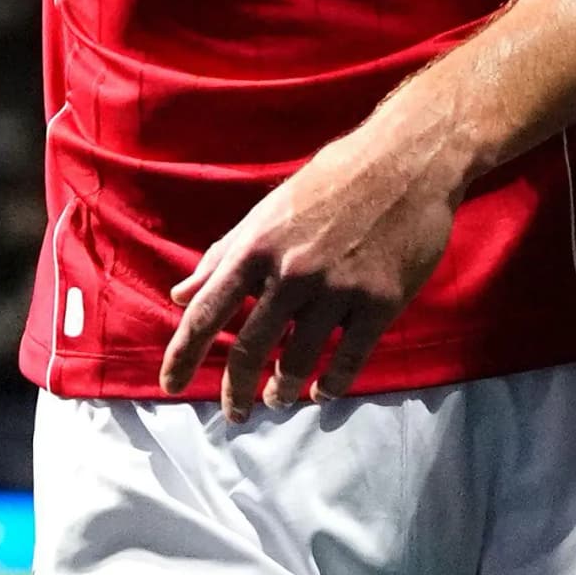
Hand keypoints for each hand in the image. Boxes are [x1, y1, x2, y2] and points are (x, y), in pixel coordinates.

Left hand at [161, 113, 465, 416]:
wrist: (406, 161)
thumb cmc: (331, 181)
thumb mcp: (268, 210)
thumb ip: (223, 254)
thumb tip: (181, 294)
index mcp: (256, 246)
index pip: (206, 312)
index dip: (182, 355)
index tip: (169, 385)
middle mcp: (292, 271)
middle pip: (250, 349)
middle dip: (236, 390)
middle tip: (233, 414)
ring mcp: (338, 289)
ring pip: (298, 361)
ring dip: (283, 389)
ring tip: (278, 398)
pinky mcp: (380, 302)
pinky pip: (348, 359)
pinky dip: (331, 384)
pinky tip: (321, 392)